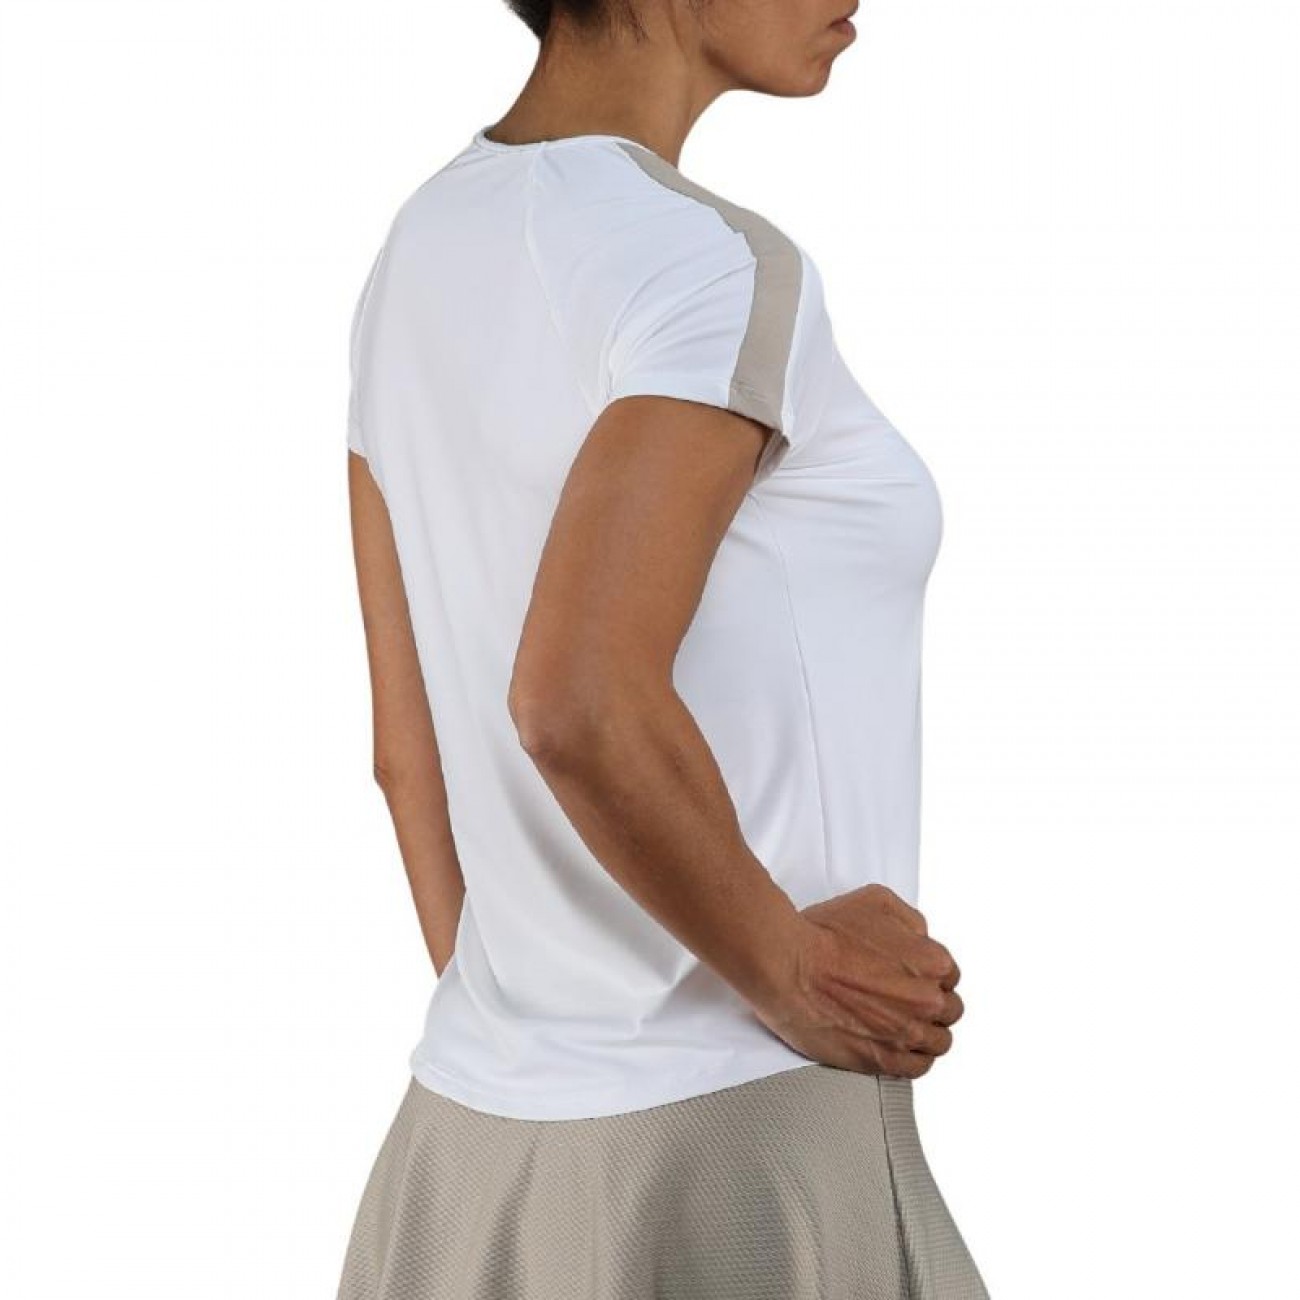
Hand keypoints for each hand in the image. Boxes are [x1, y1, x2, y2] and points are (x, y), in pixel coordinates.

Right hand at [750, 883, 963, 1078]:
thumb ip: (910, 920)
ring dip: (926, 1032)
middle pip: (949, 1010)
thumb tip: (921, 937)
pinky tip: (900, 1048)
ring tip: (905, 1025)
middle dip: (932, 1004)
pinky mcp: (881, 1060)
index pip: (950, 976)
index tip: (914, 977)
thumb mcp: (875, 900)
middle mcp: (926, 1000)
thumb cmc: (823, 932)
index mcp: (931, 961)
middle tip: (907, 999)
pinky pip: (917, 1068)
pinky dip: (913, 1059)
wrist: (788, 966)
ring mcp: (905, 1033)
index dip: (931, 975)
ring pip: (938, 1042)